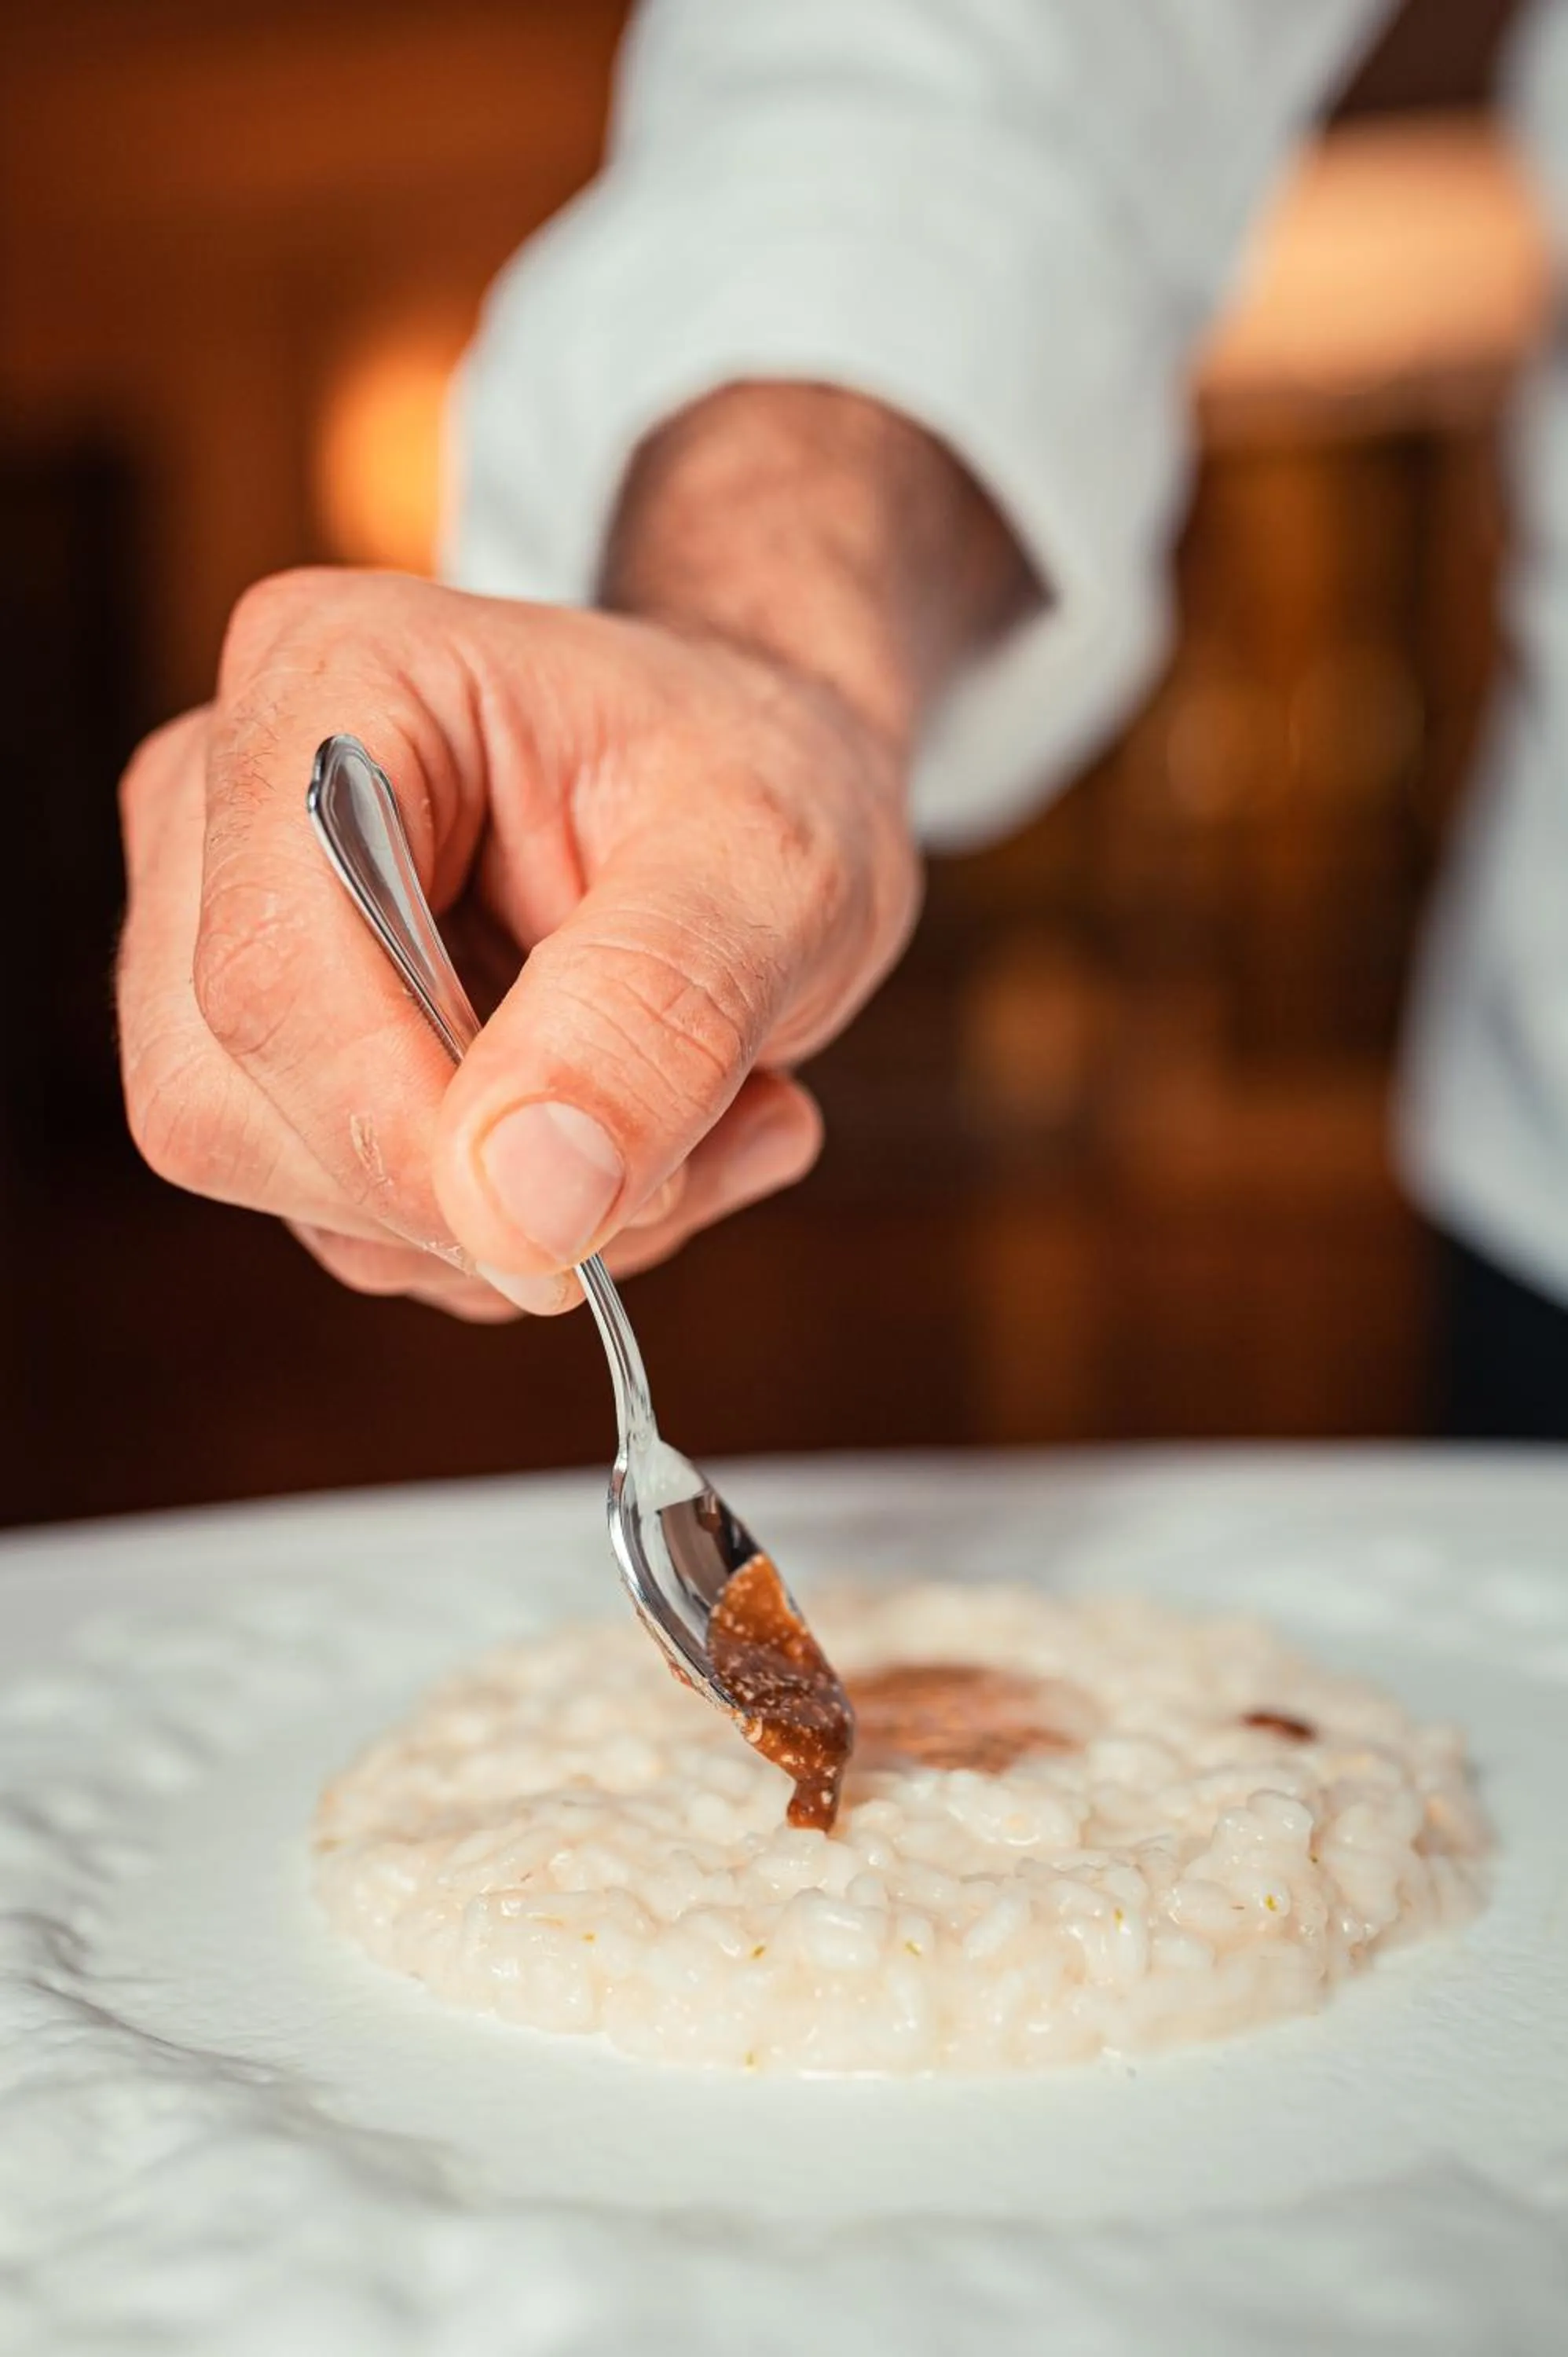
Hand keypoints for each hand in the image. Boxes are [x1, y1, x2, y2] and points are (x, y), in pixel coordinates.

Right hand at [116, 568, 919, 1316]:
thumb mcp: (771, 870)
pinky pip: (356, 1222)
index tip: (579, 1228)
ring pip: (297, 1191)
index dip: (406, 1143)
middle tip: (699, 1138)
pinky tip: (638, 1141)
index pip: (273, 977)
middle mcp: (229, 798)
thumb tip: (519, 1207)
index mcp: (333, 684)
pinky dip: (518, 1228)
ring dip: (523, 1222)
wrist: (773, 790)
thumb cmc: (762, 775)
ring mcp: (220, 928)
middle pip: (234, 1105)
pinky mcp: (273, 1047)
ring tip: (698, 1118)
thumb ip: (651, 1017)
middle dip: (478, 1191)